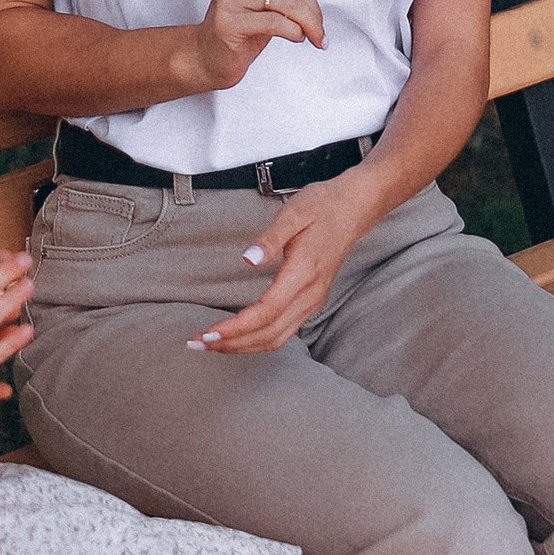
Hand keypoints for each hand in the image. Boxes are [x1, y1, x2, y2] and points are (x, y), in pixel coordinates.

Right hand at [183, 0, 325, 92]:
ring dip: (308, 23)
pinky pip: (274, 21)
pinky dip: (294, 31)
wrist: (213, 53)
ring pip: (286, 2)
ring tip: (311, 35)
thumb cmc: (245, 19)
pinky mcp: (228, 21)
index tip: (312, 11)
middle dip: (312, 11)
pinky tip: (296, 37)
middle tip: (316, 29)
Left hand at [191, 175, 375, 356]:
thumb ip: (269, 239)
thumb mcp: (293, 213)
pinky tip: (238, 337)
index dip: (236, 328)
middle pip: (269, 334)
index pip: (266, 313)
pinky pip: (283, 332)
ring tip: (212, 344)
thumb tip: (248, 260)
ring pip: (276, 338)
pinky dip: (257, 340)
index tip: (209, 332)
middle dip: (232, 344)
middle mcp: (310, 295)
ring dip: (243, 347)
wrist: (355, 208)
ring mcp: (312, 301)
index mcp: (304, 274)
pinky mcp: (311, 301)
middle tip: (198, 343)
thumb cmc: (323, 207)